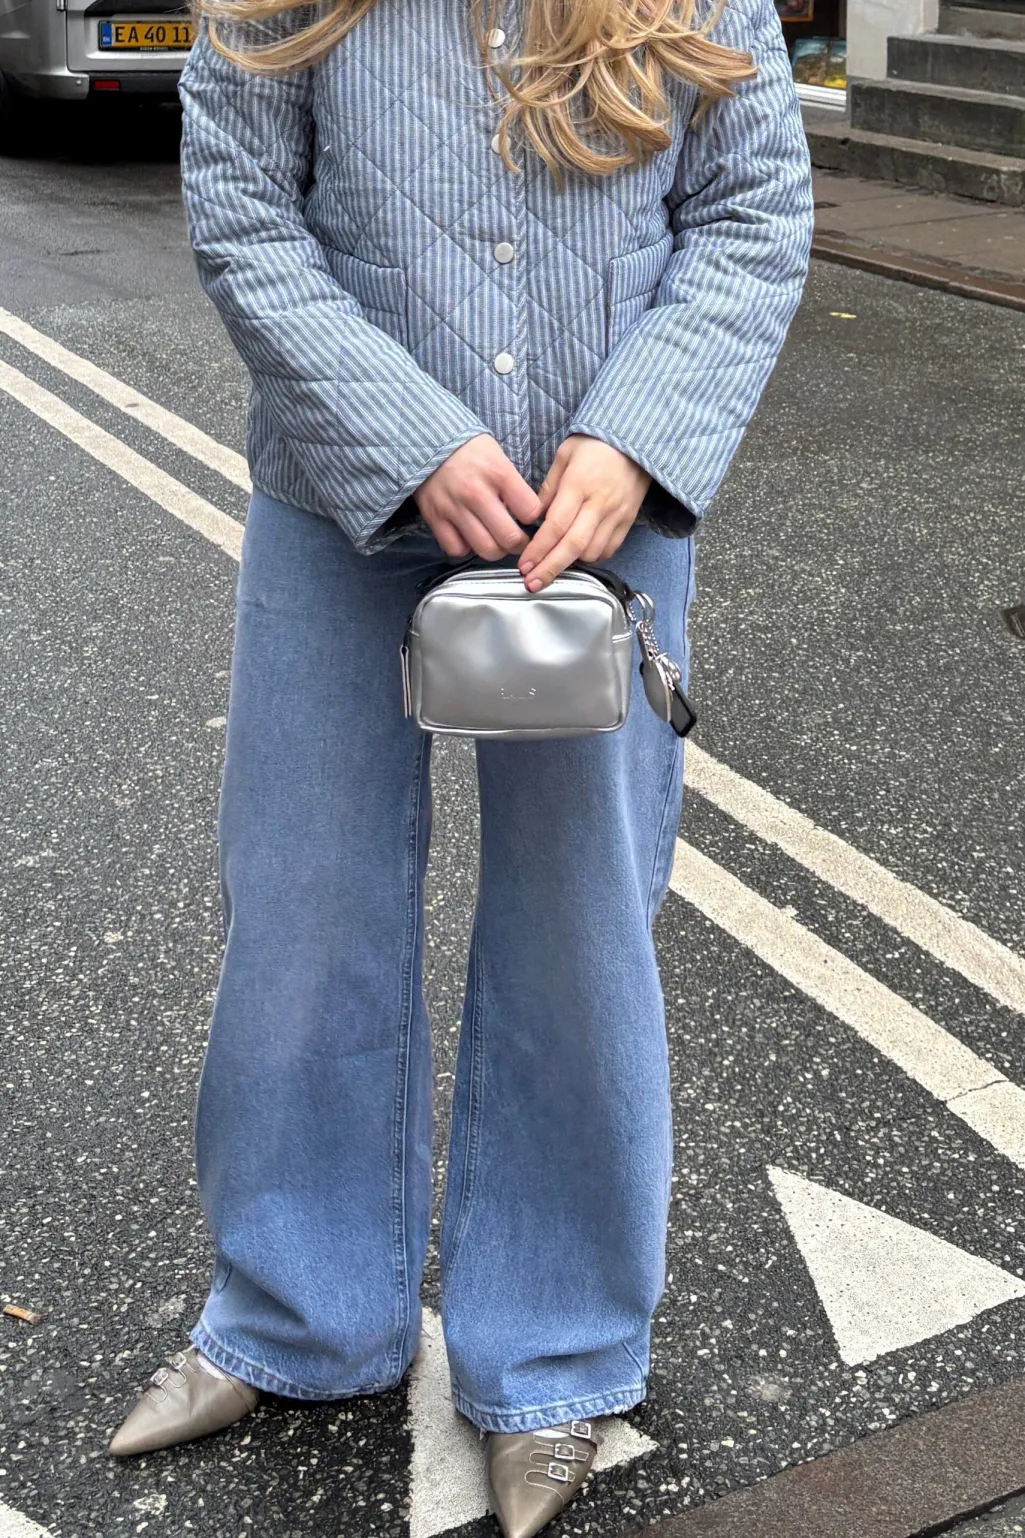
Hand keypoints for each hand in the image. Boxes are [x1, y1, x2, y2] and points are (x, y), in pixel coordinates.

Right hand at [414, 435, 539, 559]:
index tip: (527, 517)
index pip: (530, 512)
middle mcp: (476, 493)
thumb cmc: (470, 450)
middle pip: (509, 538)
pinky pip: (457, 550)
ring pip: (486, 549)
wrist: (427, 440)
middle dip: (520, 544)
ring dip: (496, 550)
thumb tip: (526, 517)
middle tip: (518, 541)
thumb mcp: (499, 457)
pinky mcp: (435, 519)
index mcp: (498, 473)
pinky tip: (470, 537)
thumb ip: (513, 486)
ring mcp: (454, 508)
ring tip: (496, 541)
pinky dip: (466, 548)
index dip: (533, 518)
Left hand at [518, 436, 649, 590]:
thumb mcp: (565, 455)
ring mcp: (616, 515)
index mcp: (579, 485)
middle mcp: (599, 504)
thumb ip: (548, 487)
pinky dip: (591, 558)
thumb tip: (534, 516)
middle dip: (550, 568)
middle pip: (572, 546)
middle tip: (532, 583)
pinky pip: (609, 549)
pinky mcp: (628, 521)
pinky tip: (576, 557)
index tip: (524, 565)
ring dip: (569, 564)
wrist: (637, 441)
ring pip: (591, 552)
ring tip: (550, 568)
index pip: (556, 526)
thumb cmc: (596, 445)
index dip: (538, 550)